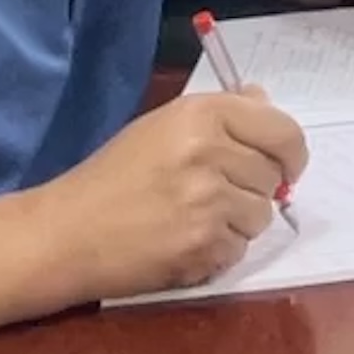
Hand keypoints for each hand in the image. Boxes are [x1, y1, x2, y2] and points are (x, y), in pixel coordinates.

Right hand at [27, 91, 309, 303]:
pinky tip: (182, 242)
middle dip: (253, 189)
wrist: (62, 234)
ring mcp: (207, 202)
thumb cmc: (112, 176)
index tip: (284, 166)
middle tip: (213, 195)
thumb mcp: (162, 126)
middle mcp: (210, 153)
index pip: (284, 132)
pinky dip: (218, 251)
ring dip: (237, 222)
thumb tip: (265, 102)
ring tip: (193, 219)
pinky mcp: (200, 247)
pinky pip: (238, 250)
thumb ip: (220, 112)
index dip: (290, 153)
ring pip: (261, 216)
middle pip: (274, 177)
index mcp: (203, 115)